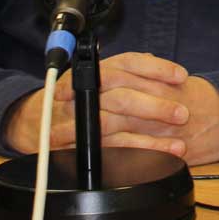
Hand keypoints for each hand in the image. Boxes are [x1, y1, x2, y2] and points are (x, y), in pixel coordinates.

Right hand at [4, 52, 218, 164]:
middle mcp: (86, 89)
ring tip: (178, 142)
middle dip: (155, 105)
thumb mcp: (102, 78)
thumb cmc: (80, 96)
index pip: (128, 62)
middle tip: (182, 113)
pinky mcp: (77, 142)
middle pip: (122, 94)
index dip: (156, 69)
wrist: (37, 120)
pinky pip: (108, 149)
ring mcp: (79, 117)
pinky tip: (157, 157)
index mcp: (96, 70)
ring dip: (149, 136)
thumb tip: (164, 70)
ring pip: (115, 124)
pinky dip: (135, 153)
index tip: (181, 77)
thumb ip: (129, 74)